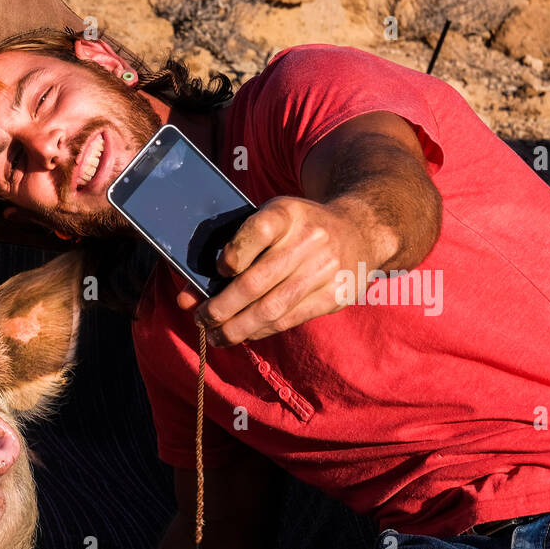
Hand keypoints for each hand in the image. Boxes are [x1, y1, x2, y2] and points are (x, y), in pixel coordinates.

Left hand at [176, 195, 378, 345]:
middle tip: (200, 319)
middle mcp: (309, 239)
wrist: (361, 230)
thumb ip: (234, 248)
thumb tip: (187, 294)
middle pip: (254, 283)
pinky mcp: (334, 296)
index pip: (256, 231)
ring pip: (270, 309)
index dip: (232, 256)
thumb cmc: (298, 229)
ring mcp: (325, 269)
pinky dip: (260, 331)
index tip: (219, 270)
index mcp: (287, 213)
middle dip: (220, 308)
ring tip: (216, 335)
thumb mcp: (273, 220)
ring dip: (236, 329)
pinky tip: (243, 334)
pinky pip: (288, 320)